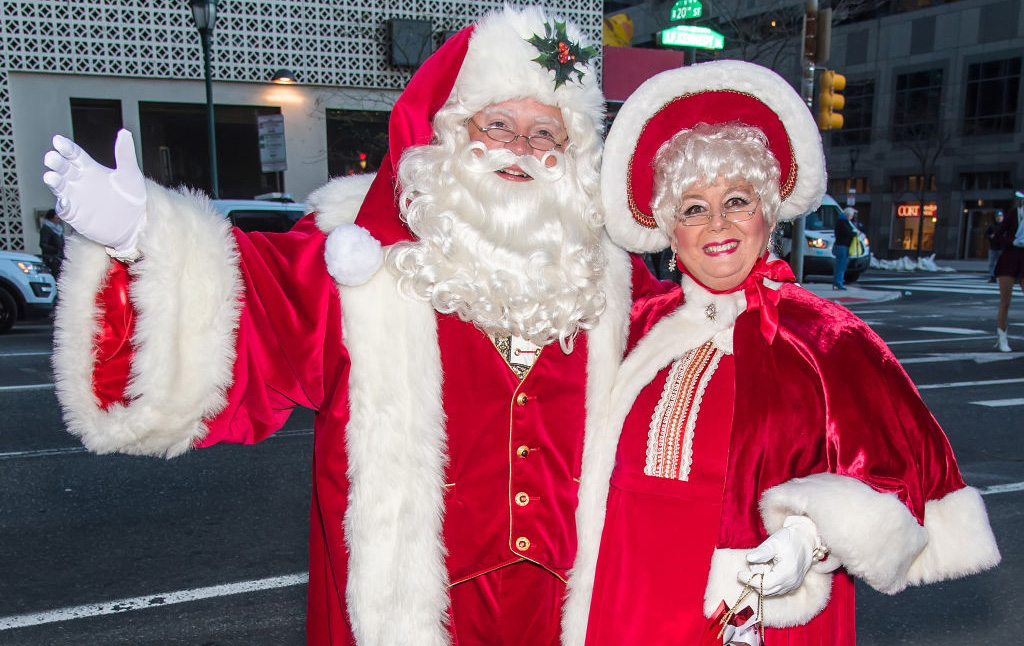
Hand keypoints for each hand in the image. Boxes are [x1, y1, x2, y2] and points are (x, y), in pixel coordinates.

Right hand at [43, 129, 146, 255]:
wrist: (134, 226)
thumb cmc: (132, 199)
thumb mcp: (130, 174)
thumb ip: (125, 154)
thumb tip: (124, 133)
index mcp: (91, 169)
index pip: (74, 155)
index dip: (66, 148)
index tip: (58, 141)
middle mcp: (79, 181)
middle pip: (63, 168)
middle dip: (56, 162)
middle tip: (52, 157)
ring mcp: (75, 197)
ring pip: (59, 186)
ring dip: (54, 181)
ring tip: (51, 176)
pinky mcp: (74, 213)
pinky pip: (63, 207)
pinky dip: (61, 204)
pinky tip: (64, 200)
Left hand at [738, 516, 820, 596]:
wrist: (805, 539)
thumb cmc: (789, 538)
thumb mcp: (774, 542)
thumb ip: (761, 552)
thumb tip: (748, 559)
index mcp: (786, 573)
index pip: (764, 585)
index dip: (750, 580)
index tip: (739, 573)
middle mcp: (791, 583)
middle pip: (766, 590)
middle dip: (755, 581)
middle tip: (752, 566)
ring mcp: (793, 585)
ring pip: (771, 591)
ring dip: (763, 581)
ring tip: (765, 564)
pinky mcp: (794, 585)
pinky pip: (778, 589)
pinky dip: (770, 582)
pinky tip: (770, 569)